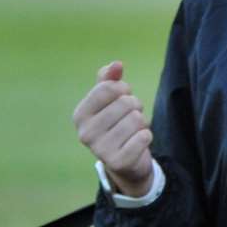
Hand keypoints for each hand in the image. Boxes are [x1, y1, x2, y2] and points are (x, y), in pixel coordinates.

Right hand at [72, 61, 153, 196]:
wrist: (126, 160)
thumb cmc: (117, 123)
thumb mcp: (111, 100)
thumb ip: (110, 80)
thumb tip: (116, 64)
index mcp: (80, 114)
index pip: (109, 88)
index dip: (124, 89)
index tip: (122, 98)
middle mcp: (85, 133)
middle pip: (126, 103)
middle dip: (135, 107)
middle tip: (129, 118)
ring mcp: (100, 150)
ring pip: (137, 119)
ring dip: (142, 123)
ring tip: (133, 131)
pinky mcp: (118, 162)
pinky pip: (144, 137)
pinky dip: (146, 136)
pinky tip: (137, 143)